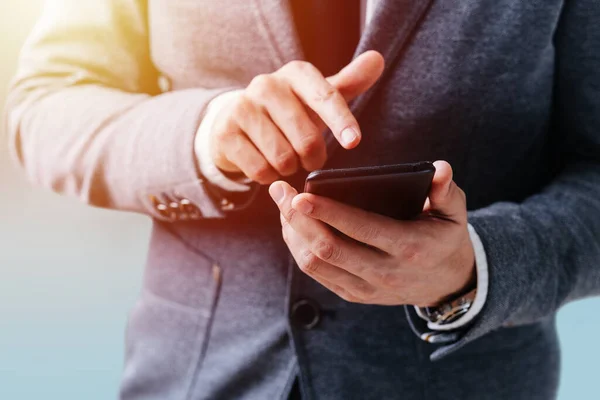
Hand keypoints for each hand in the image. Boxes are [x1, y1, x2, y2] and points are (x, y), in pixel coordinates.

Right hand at [210, 51, 384, 183]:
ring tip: (286, 159)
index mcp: (295, 74)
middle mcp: (266, 85)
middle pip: (306, 138)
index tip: (354, 142)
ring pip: (283, 158)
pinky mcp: (225, 133)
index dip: (341, 121)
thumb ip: (348, 83)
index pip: (325, 96)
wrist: (236, 121)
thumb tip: (378, 59)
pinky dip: (269, 177)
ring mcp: (242, 108)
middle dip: (314, 157)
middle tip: (311, 159)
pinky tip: (267, 166)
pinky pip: (260, 170)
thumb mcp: (317, 97)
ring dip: (290, 167)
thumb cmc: (288, 111)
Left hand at [269, 161, 475, 306]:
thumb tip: (440, 167)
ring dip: (292, 234)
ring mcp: (366, 287)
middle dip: (297, 219)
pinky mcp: (353, 294)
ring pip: (316, 264)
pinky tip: (291, 226)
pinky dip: (299, 249)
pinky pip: (317, 273)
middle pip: (328, 248)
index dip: (327, 212)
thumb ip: (446, 191)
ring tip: (281, 205)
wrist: (446, 285)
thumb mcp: (454, 214)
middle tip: (278, 191)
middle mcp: (384, 272)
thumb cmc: (445, 238)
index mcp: (408, 247)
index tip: (299, 195)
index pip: (361, 229)